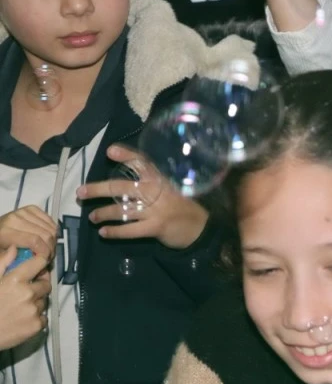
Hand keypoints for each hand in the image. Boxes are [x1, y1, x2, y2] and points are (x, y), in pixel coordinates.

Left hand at [0, 205, 57, 261]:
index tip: (46, 260)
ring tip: (48, 249)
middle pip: (45, 234)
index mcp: (5, 231)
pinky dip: (53, 231)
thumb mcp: (2, 256)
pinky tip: (48, 239)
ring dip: (53, 241)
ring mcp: (24, 211)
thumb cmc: (0, 246)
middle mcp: (15, 218)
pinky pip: (51, 221)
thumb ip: (16, 259)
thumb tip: (35, 260)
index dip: (44, 252)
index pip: (34, 241)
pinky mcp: (32, 208)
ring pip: (50, 228)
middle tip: (48, 257)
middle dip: (50, 248)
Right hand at [0, 245, 51, 350]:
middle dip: (38, 286)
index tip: (39, 265)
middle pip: (46, 284)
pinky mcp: (37, 325)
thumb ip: (3, 264)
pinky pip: (43, 317)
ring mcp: (33, 310)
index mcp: (15, 280)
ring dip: (36, 302)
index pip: (40, 262)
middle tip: (25, 292)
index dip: (41, 263)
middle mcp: (28, 293)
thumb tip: (15, 248)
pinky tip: (21, 319)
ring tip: (19, 308)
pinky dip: (36, 318)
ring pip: (44, 301)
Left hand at [77, 145, 208, 249]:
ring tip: (92, 217)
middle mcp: (156, 191)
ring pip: (121, 210)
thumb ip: (151, 182)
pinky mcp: (155, 227)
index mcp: (160, 178)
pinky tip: (104, 232)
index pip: (142, 163)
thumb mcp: (170, 187)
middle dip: (98, 189)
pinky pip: (129, 230)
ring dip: (103, 213)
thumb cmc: (180, 204)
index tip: (110, 151)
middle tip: (80, 193)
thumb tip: (121, 182)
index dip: (126, 156)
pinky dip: (114, 232)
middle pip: (121, 188)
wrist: (199, 227)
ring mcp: (155, 209)